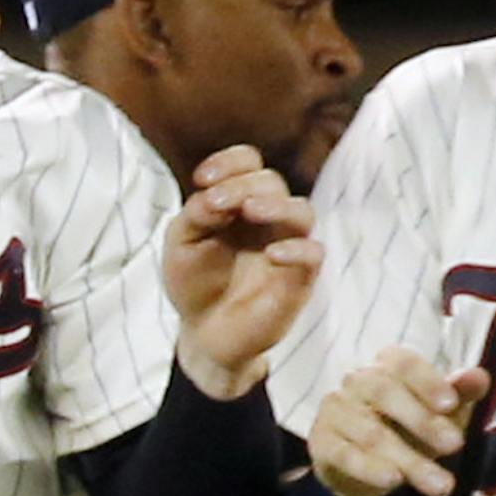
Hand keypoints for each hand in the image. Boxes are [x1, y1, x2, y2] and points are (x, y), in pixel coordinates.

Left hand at [164, 145, 323, 399]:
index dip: (228, 162)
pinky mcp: (300, 278)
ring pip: (302, 210)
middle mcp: (268, 216)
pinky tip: (272, 254)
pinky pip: (313, 254)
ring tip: (250, 211)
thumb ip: (195, 215)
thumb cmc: (194, 281)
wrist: (204, 333)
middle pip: (271, 181)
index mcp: (239, 199)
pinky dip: (298, 249)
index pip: (248, 162)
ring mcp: (287, 245)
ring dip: (276, 205)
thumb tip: (214, 197)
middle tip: (215, 204)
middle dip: (242, 186)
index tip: (201, 179)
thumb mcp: (181, 244)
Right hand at [309, 347, 491, 495]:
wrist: (362, 466)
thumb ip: (459, 394)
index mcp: (386, 366)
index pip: (403, 363)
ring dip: (408, 458)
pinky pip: (345, 454)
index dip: (427, 380)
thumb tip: (481, 377)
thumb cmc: (406, 429)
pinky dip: (369, 468)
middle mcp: (356, 380)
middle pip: (385, 392)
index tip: (451, 403)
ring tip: (440, 483)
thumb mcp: (438, 413)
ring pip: (371, 432)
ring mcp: (335, 410)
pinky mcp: (322, 442)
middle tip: (455, 446)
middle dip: (423, 421)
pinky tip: (392, 481)